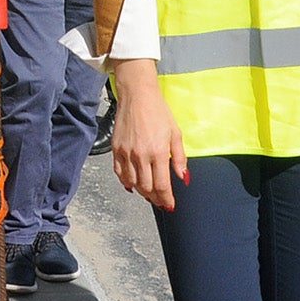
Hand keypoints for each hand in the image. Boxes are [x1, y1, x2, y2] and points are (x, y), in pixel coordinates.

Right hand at [110, 61, 183, 212]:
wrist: (137, 96)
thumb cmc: (158, 112)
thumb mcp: (175, 133)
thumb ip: (179, 158)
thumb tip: (183, 177)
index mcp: (158, 152)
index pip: (162, 185)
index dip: (166, 199)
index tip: (170, 205)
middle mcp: (140, 155)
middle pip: (147, 188)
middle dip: (155, 198)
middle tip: (161, 201)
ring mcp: (126, 153)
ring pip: (132, 183)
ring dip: (142, 192)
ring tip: (149, 193)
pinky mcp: (116, 149)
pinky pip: (119, 173)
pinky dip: (126, 182)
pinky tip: (133, 184)